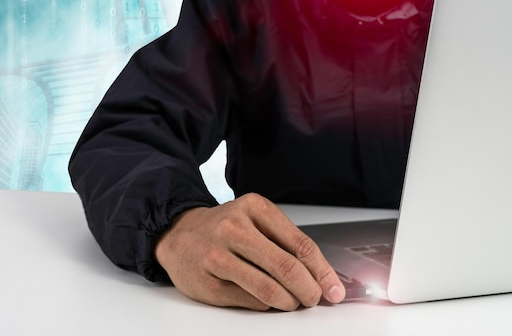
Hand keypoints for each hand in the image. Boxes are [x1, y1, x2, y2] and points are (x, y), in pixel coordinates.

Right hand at [154, 193, 345, 310]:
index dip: (322, 271)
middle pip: (286, 267)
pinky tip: (264, 299)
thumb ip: (286, 242)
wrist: (178, 234)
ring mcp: (217, 255)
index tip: (333, 289)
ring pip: (268, 289)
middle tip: (314, 299)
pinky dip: (265, 305)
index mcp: (253, 207)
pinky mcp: (207, 282)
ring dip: (288, 302)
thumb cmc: (224, 229)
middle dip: (309, 290)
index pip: (300, 244)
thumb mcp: (255, 220)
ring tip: (291, 301)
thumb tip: (321, 277)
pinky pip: (249, 301)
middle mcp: (234, 227)